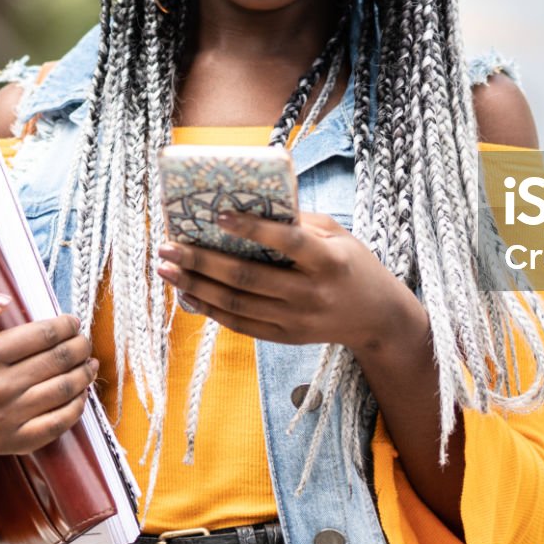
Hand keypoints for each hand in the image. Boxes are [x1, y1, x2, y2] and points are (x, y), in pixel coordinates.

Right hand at [0, 281, 98, 462]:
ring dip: (84, 373)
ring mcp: (3, 420)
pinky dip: (77, 405)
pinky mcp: (13, 443)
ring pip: (63, 390)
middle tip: (83, 341)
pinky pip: (58, 423)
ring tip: (88, 363)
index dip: (65, 326)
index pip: (41, 335)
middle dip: (79, 347)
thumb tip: (4, 302)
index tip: (72, 322)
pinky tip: (81, 392)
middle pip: (57, 361)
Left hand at [156, 211, 422, 350]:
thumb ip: (298, 223)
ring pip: (236, 304)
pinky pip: (240, 324)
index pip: (288, 243)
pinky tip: (186, 294)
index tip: (218, 214)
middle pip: (248, 278)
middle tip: (168, 245)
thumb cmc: (352, 264)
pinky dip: (210, 310)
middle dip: (202, 260)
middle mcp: (311, 294)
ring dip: (196, 285)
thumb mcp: (337, 235)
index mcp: (329, 262)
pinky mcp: (285, 337)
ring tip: (166, 268)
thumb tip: (247, 206)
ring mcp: (296, 321)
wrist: (377, 318)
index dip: (253, 229)